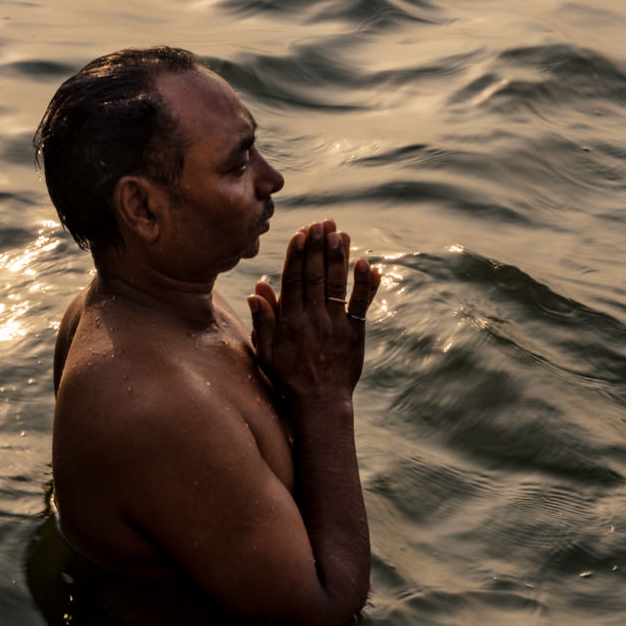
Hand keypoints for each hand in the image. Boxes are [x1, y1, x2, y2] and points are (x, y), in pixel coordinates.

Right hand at [246, 219, 381, 404]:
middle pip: (316, 277)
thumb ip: (262, 321)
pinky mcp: (355, 333)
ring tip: (340, 233)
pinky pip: (361, 304)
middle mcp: (312, 320)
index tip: (300, 234)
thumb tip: (258, 289)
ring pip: (337, 285)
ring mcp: (335, 326)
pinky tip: (367, 264)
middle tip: (322, 223)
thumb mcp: (265, 353)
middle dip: (318, 248)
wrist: (319, 403)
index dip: (297, 256)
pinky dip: (365, 284)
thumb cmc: (288, 377)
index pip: (293, 281)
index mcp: (289, 323)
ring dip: (340, 257)